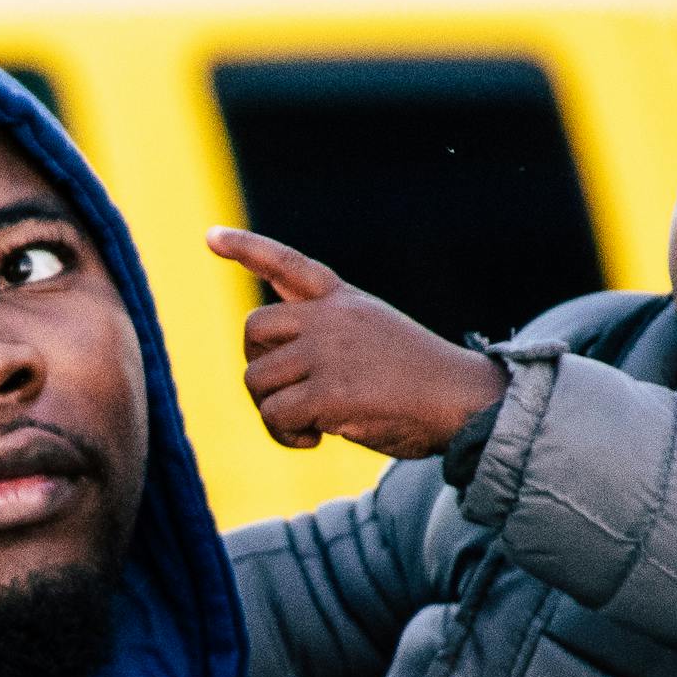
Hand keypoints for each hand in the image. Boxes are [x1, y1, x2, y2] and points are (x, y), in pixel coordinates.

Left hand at [212, 226, 506, 454]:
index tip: (211, 237)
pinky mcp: (329, 392)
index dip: (246, 248)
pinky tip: (314, 439)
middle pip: (252, 330)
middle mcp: (330, 318)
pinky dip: (286, 436)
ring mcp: (328, 352)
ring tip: (305, 426)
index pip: (286, 263)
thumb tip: (274, 356)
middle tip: (287, 395)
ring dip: (271, 411)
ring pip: (256, 380)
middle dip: (258, 366)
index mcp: (343, 300)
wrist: (466, 400)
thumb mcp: (374, 333)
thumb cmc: (421, 380)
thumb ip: (327, 332)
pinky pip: (276, 415)